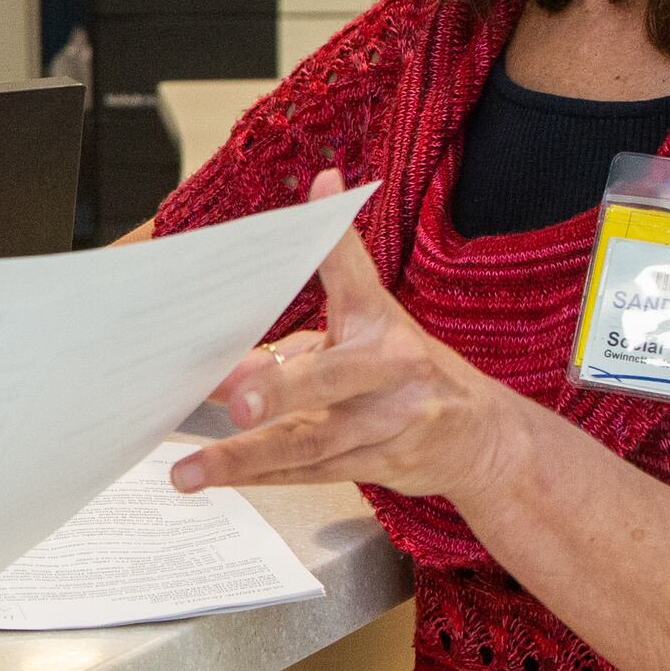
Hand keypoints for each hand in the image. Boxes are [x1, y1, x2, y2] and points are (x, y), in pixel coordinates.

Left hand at [172, 169, 531, 505]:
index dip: (337, 240)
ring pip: (309, 443)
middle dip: (282, 389)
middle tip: (235, 399)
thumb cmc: (407, 372)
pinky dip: (259, 478)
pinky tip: (217, 482)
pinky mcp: (374, 466)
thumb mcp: (370, 323)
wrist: (480, 438)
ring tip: (189, 469)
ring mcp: (386, 425)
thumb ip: (310, 310)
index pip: (355, 272)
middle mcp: (391, 371)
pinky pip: (307, 474)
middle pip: (332, 378)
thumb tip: (251, 313)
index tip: (323, 189)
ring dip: (245, 458)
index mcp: (382, 323)